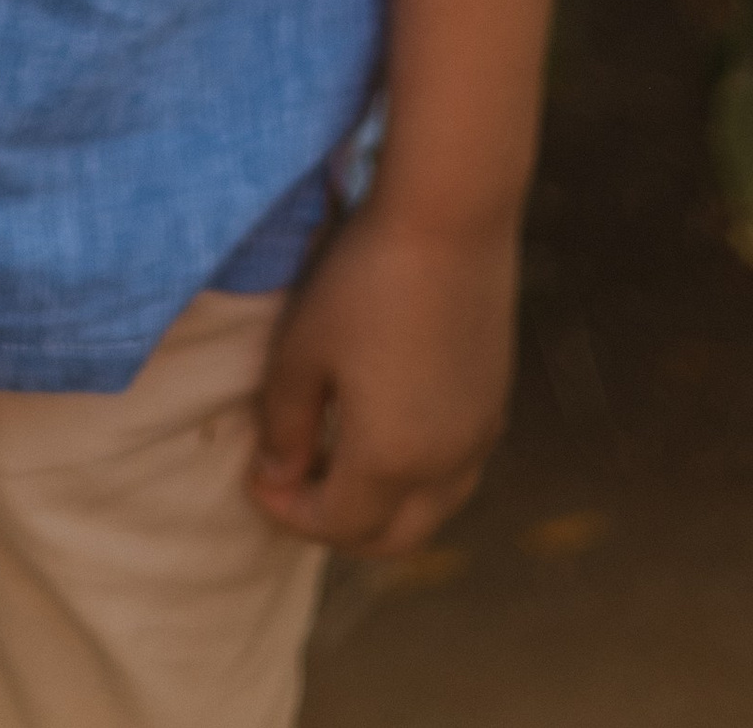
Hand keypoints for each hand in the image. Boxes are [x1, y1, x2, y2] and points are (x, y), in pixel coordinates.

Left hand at [247, 202, 517, 557]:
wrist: (451, 214)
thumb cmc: (364, 277)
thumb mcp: (303, 351)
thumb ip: (285, 426)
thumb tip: (278, 476)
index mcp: (391, 460)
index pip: (335, 524)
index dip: (288, 511)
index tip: (256, 478)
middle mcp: (446, 464)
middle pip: (393, 538)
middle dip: (338, 528)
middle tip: (297, 490)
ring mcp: (480, 434)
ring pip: (432, 510)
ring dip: (385, 508)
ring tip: (339, 466)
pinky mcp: (497, 402)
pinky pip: (457, 471)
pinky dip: (419, 479)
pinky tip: (389, 433)